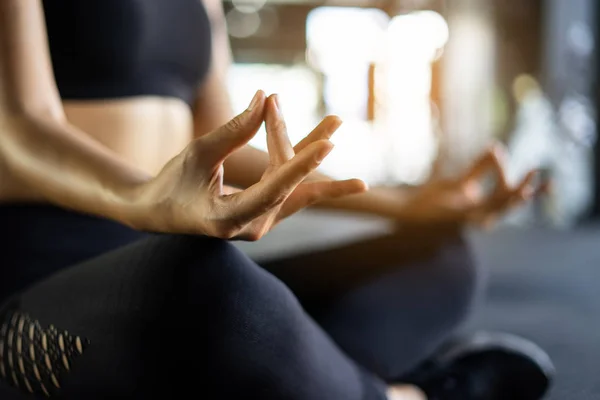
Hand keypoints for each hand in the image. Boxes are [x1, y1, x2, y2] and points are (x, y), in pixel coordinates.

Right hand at [127, 90, 366, 239]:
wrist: (162, 212)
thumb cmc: (173, 183)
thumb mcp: (198, 154)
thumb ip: (233, 131)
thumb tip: (264, 98)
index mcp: (228, 219)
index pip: (273, 191)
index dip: (299, 165)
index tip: (327, 144)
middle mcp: (252, 226)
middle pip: (286, 181)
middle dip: (296, 142)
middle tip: (306, 109)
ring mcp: (262, 222)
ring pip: (296, 184)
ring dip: (312, 151)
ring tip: (337, 121)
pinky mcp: (266, 212)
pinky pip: (290, 185)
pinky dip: (299, 159)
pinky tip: (323, 140)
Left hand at [398, 144, 547, 227]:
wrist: (409, 211)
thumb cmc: (431, 199)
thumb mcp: (459, 181)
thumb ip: (479, 168)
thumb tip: (497, 147)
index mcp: (482, 208)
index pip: (503, 189)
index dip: (502, 169)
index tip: (495, 149)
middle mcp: (481, 216)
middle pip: (509, 204)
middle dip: (527, 191)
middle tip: (544, 178)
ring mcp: (472, 219)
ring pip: (501, 209)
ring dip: (517, 197)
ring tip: (531, 185)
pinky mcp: (461, 219)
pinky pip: (483, 210)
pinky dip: (498, 202)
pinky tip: (508, 194)